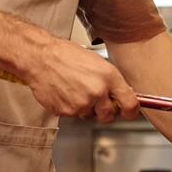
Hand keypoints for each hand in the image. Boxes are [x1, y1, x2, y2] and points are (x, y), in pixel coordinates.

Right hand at [12, 38, 139, 123]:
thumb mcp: (97, 62)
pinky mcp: (66, 111)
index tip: (129, 114)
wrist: (40, 57)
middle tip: (95, 100)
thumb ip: (111, 81)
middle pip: (109, 116)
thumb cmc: (65, 55)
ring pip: (89, 115)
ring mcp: (81, 103)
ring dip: (85, 107)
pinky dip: (70, 107)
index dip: (131, 112)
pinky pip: (73, 115)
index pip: (130, 103)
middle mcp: (97, 91)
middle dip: (104, 111)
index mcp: (109, 77)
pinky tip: (65, 92)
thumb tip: (121, 94)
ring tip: (74, 89)